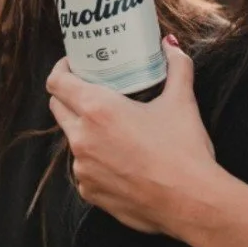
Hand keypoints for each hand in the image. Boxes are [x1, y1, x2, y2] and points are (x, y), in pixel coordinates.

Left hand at [47, 40, 220, 235]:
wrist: (189, 202)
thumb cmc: (184, 150)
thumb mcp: (183, 100)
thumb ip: (177, 65)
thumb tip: (171, 44)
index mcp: (98, 110)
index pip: (58, 83)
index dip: (61, 68)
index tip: (74, 64)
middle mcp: (82, 139)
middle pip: (58, 108)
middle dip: (70, 95)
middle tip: (95, 88)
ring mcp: (82, 169)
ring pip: (73, 140)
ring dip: (86, 129)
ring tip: (114, 125)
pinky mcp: (90, 193)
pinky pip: (85, 168)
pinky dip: (97, 158)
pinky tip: (122, 157)